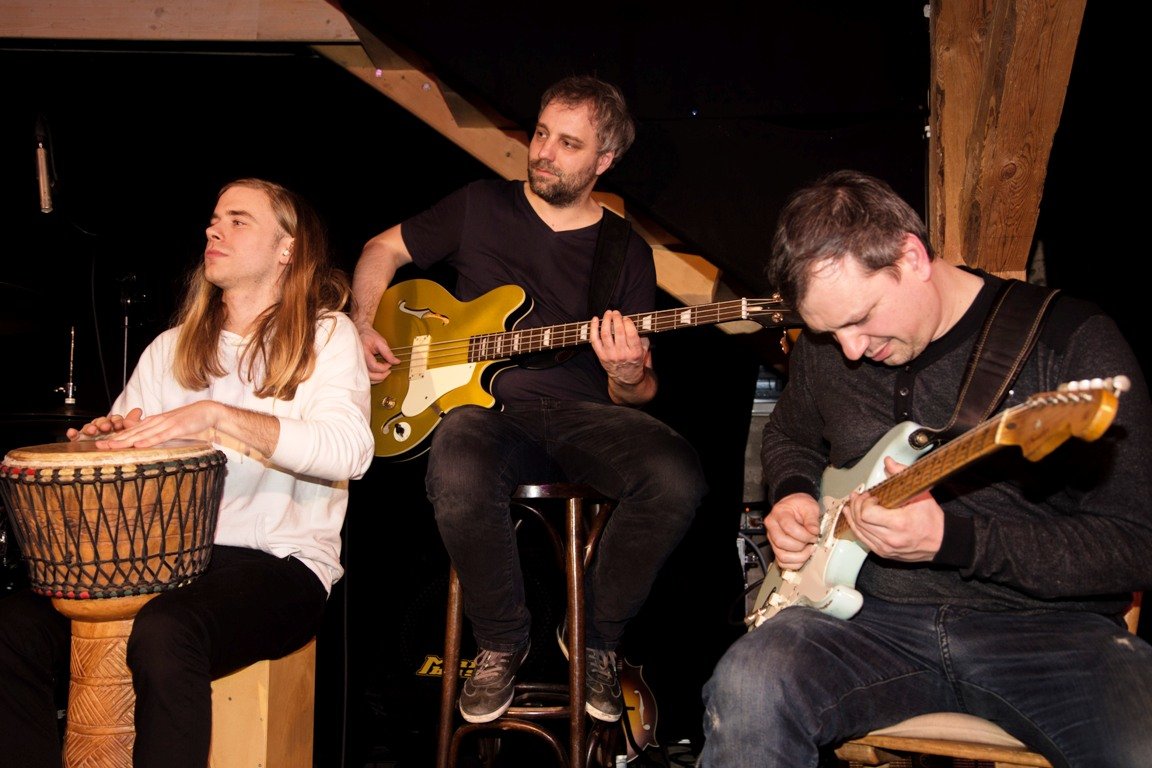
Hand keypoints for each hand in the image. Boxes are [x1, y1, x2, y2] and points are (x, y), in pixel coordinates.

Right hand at [67, 408, 143, 440]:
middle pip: (100, 422)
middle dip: (103, 423)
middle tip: (106, 427)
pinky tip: (72, 432)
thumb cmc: (122, 441)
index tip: (119, 424)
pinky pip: (76, 435)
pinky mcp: (81, 440)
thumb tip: (138, 411)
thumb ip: (134, 423)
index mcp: (114, 425)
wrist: (113, 455)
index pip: (114, 419)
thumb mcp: (132, 433)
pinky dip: (73, 433)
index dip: (116, 421)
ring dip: (90, 427)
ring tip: (92, 430)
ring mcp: (91, 433)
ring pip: (89, 427)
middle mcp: (102, 428)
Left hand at [89, 401, 221, 449]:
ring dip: (126, 441)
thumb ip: (155, 432)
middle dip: (114, 439)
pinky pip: (160, 436)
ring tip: (112, 446)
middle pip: (132, 432)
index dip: (115, 437)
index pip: (131, 431)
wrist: (206, 411)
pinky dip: (149, 441)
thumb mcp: (168, 426)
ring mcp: (166, 425)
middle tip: (98, 445)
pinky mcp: (176, 428)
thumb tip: (142, 440)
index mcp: (153, 422)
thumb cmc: (188, 420)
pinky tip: (139, 445)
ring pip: (142, 434)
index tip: (100, 443)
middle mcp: (156, 422)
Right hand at [358, 324, 399, 383]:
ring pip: (367, 379)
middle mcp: (358, 360)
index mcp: (363, 352)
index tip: (389, 363)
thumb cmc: (369, 336)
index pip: (373, 366)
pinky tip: (379, 374)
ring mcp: (357, 365)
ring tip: (385, 372)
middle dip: (382, 375)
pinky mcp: (358, 368)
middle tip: (389, 370)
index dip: (384, 367)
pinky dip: (374, 378)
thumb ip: (388, 353)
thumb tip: (397, 362)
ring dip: (378, 378)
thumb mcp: (380, 342)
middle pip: (370, 375)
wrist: (361, 334)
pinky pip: (365, 377)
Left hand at [589, 310, 648, 384]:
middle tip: (616, 313)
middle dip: (617, 319)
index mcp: (635, 352)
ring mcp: (610, 355)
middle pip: (618, 332)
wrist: (626, 379)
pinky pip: (594, 340)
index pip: (631, 334)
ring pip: (606, 334)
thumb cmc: (635, 362)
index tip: (626, 318)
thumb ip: (643, 338)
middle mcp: (622, 354)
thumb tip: (636, 324)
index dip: (628, 323)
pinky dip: (593, 328)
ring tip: (608, 313)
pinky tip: (596, 320)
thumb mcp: (644, 351)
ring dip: (606, 321)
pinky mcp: (601, 356)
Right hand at [764, 492, 821, 570]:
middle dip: (801, 546)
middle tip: (812, 542)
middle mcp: (772, 527)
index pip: (789, 527)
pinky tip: (803, 555)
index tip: (815, 534)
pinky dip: (795, 563)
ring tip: (809, 549)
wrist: (793, 507)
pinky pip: (782, 563)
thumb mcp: (809, 506)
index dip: (804, 534)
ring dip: (799, 557)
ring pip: (782, 556)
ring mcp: (772, 539)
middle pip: (782, 542)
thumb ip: (812, 518)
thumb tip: (814, 531)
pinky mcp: (776, 548)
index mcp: (779, 513)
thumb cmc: (800, 505)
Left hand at [842, 456, 943, 561]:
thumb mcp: (920, 494)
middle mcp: (891, 539)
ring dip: (853, 515)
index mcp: (900, 524)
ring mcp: (886, 548)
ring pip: (859, 531)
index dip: (865, 502)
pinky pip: (863, 540)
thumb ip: (902, 475)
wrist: (941, 542)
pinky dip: (856, 527)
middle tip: (859, 496)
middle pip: (860, 521)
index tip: (871, 495)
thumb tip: (889, 462)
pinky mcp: (884, 553)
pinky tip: (852, 518)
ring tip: (852, 504)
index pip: (867, 514)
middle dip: (856, 505)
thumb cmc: (932, 520)